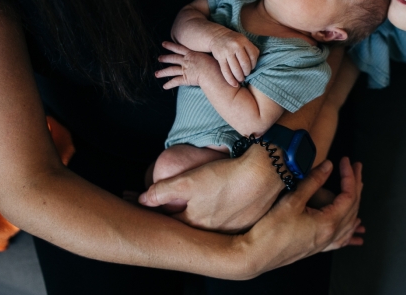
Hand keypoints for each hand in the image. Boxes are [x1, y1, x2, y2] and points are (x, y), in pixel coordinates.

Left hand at [139, 144, 284, 231]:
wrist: (265, 173)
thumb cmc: (224, 177)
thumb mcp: (189, 181)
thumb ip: (163, 191)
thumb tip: (142, 200)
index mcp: (195, 223)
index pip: (168, 221)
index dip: (154, 211)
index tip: (140, 200)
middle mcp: (212, 232)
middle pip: (188, 224)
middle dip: (175, 215)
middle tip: (165, 203)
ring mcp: (231, 229)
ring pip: (208, 223)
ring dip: (199, 214)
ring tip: (194, 202)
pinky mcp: (246, 221)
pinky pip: (226, 219)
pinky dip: (219, 212)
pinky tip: (219, 200)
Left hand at [156, 41, 214, 88]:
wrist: (212, 72)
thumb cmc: (216, 64)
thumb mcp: (212, 55)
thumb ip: (206, 54)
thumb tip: (209, 52)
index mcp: (192, 54)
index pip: (179, 48)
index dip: (170, 46)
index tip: (163, 43)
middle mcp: (187, 61)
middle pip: (173, 58)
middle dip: (165, 58)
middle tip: (159, 58)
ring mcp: (185, 70)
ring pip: (171, 70)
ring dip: (163, 72)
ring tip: (156, 74)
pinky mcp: (186, 78)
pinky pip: (175, 81)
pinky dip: (169, 84)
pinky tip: (164, 87)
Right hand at [208, 27, 259, 86]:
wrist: (217, 36)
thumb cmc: (234, 41)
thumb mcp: (244, 41)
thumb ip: (251, 49)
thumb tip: (257, 64)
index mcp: (244, 41)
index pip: (253, 56)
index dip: (254, 65)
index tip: (252, 69)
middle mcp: (236, 45)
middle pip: (245, 63)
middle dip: (247, 72)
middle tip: (246, 75)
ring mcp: (227, 51)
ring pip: (235, 69)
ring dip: (240, 77)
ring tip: (241, 80)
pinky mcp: (219, 57)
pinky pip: (226, 71)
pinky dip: (230, 79)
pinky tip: (234, 84)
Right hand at [240, 157, 364, 277]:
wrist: (256, 255)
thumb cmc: (271, 231)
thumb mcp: (292, 201)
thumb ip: (312, 182)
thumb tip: (328, 166)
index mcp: (327, 223)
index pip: (348, 196)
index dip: (349, 176)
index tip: (345, 161)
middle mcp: (330, 235)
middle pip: (353, 207)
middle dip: (356, 185)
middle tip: (356, 168)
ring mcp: (324, 243)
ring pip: (350, 223)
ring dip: (355, 203)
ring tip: (356, 189)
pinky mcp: (316, 247)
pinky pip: (341, 238)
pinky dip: (349, 227)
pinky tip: (351, 226)